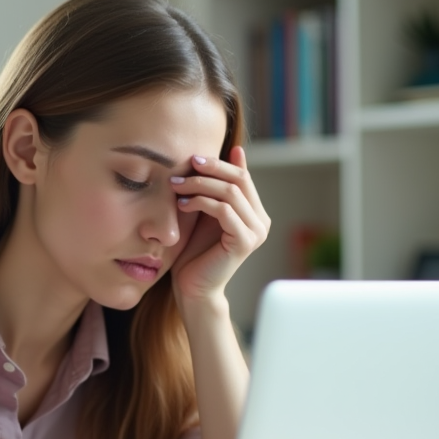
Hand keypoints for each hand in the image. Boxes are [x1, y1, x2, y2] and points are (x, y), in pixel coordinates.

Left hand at [170, 145, 269, 303]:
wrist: (193, 286)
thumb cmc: (195, 250)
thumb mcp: (205, 211)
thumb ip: (215, 189)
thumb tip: (229, 152)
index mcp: (255, 212)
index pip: (242, 175)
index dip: (219, 163)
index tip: (193, 158)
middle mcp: (261, 221)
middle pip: (240, 180)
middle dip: (211, 169)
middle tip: (186, 164)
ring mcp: (256, 232)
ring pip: (231, 193)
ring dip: (200, 185)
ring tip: (177, 186)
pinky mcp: (245, 242)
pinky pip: (224, 211)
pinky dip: (201, 202)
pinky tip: (182, 204)